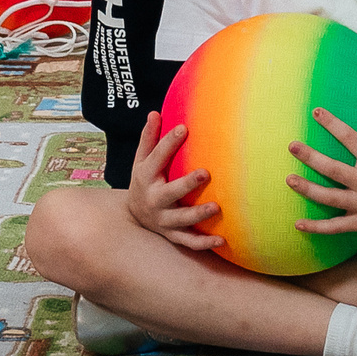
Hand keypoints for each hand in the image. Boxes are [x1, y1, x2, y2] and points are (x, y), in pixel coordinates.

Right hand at [124, 115, 224, 252]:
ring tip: (217, 207)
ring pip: (181, 220)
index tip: (183, 128)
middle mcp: (153, 200)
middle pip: (169, 193)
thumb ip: (149, 137)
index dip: (169, 142)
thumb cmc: (145, 179)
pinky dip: (204, 243)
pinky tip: (222, 240)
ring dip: (198, 214)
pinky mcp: (172, 235)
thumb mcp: (142, 159)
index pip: (156, 158)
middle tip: (205, 173)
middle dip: (186, 184)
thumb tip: (154, 112)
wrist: (134, 215)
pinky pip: (189, 242)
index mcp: (145, 177)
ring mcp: (163, 220)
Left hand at [286, 98, 356, 234]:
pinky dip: (317, 227)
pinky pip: (335, 226)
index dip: (332, 123)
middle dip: (311, 157)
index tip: (316, 112)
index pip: (349, 138)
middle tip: (292, 146)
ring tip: (289, 179)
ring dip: (308, 189)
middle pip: (333, 169)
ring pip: (329, 197)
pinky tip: (298, 224)